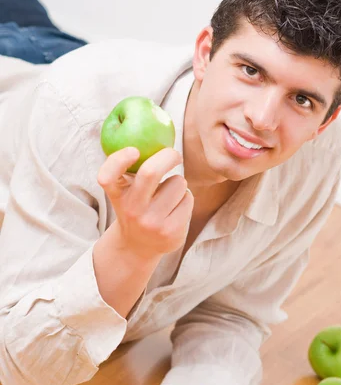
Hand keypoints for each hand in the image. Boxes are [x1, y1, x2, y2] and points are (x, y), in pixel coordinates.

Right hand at [97, 146, 193, 260]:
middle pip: (151, 172)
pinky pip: (188, 199)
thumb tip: (156, 138)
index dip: (119, 160)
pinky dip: (185, 198)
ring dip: (178, 183)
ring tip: (169, 195)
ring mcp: (152, 223)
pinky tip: (175, 209)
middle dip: (168, 155)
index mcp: (117, 195)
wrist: (139, 246)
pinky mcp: (171, 232)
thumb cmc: (135, 207)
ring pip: (178, 182)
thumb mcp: (125, 191)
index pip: (108, 177)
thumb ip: (131, 170)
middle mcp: (132, 210)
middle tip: (174, 155)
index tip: (134, 150)